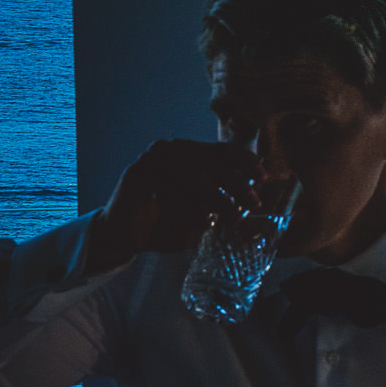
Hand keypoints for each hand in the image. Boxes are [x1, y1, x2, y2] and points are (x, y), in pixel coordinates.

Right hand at [84, 139, 261, 273]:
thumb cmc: (163, 224)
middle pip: (214, 160)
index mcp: (189, 153)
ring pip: (196, 171)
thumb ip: (223, 203)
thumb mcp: (201, 214)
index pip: (223, 150)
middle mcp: (173, 149)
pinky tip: (205, 214)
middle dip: (239, 183)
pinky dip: (190, 199)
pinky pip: (171, 181)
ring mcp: (154, 157)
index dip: (246, 161)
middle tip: (254, 203)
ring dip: (219, 196)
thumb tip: (256, 198)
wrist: (122, 236)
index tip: (263, 176)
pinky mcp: (139, 170)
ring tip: (233, 216)